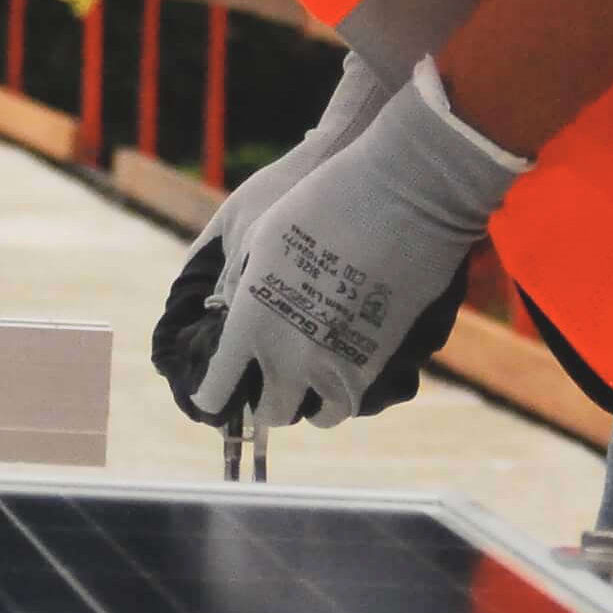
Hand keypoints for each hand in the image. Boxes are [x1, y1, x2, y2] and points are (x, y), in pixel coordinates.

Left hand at [192, 59, 527, 429]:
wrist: (402, 196)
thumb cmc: (323, 203)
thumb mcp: (260, 239)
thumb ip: (245, 289)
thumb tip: (236, 314)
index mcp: (251, 321)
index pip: (220, 384)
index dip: (212, 395)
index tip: (210, 398)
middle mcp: (290, 354)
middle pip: (271, 411)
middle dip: (262, 405)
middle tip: (262, 391)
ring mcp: (338, 363)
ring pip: (316, 416)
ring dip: (306, 405)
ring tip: (304, 388)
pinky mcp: (380, 362)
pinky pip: (353, 400)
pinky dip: (340, 397)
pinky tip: (337, 379)